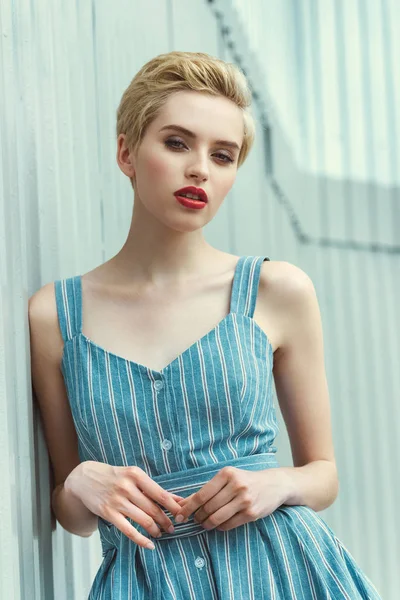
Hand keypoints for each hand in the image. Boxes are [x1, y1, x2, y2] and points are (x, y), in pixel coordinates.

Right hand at [66, 461, 184, 548]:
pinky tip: (149, 544)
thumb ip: (151, 487)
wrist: (85, 478)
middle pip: (153, 508)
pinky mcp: (109, 513)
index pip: (160, 493)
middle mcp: (127, 487)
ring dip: (155, 529)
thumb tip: (176, 499)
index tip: (182, 514)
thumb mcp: (132, 475)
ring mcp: (117, 501)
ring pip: (143, 520)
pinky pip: (129, 530)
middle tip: (173, 527)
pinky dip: (141, 539)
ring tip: (161, 533)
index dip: (173, 506)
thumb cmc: (113, 476)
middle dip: (166, 520)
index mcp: (136, 474)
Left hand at [174, 467, 288, 531]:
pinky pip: (229, 525)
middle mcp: (236, 485)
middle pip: (208, 507)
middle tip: (195, 519)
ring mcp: (245, 500)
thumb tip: (183, 503)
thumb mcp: (227, 478)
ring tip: (205, 523)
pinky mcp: (252, 513)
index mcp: (227, 473)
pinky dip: (220, 527)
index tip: (180, 515)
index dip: (188, 507)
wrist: (274, 484)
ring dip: (207, 523)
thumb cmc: (245, 480)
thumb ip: (207, 489)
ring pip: (217, 518)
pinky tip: (218, 524)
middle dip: (198, 516)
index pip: (202, 494)